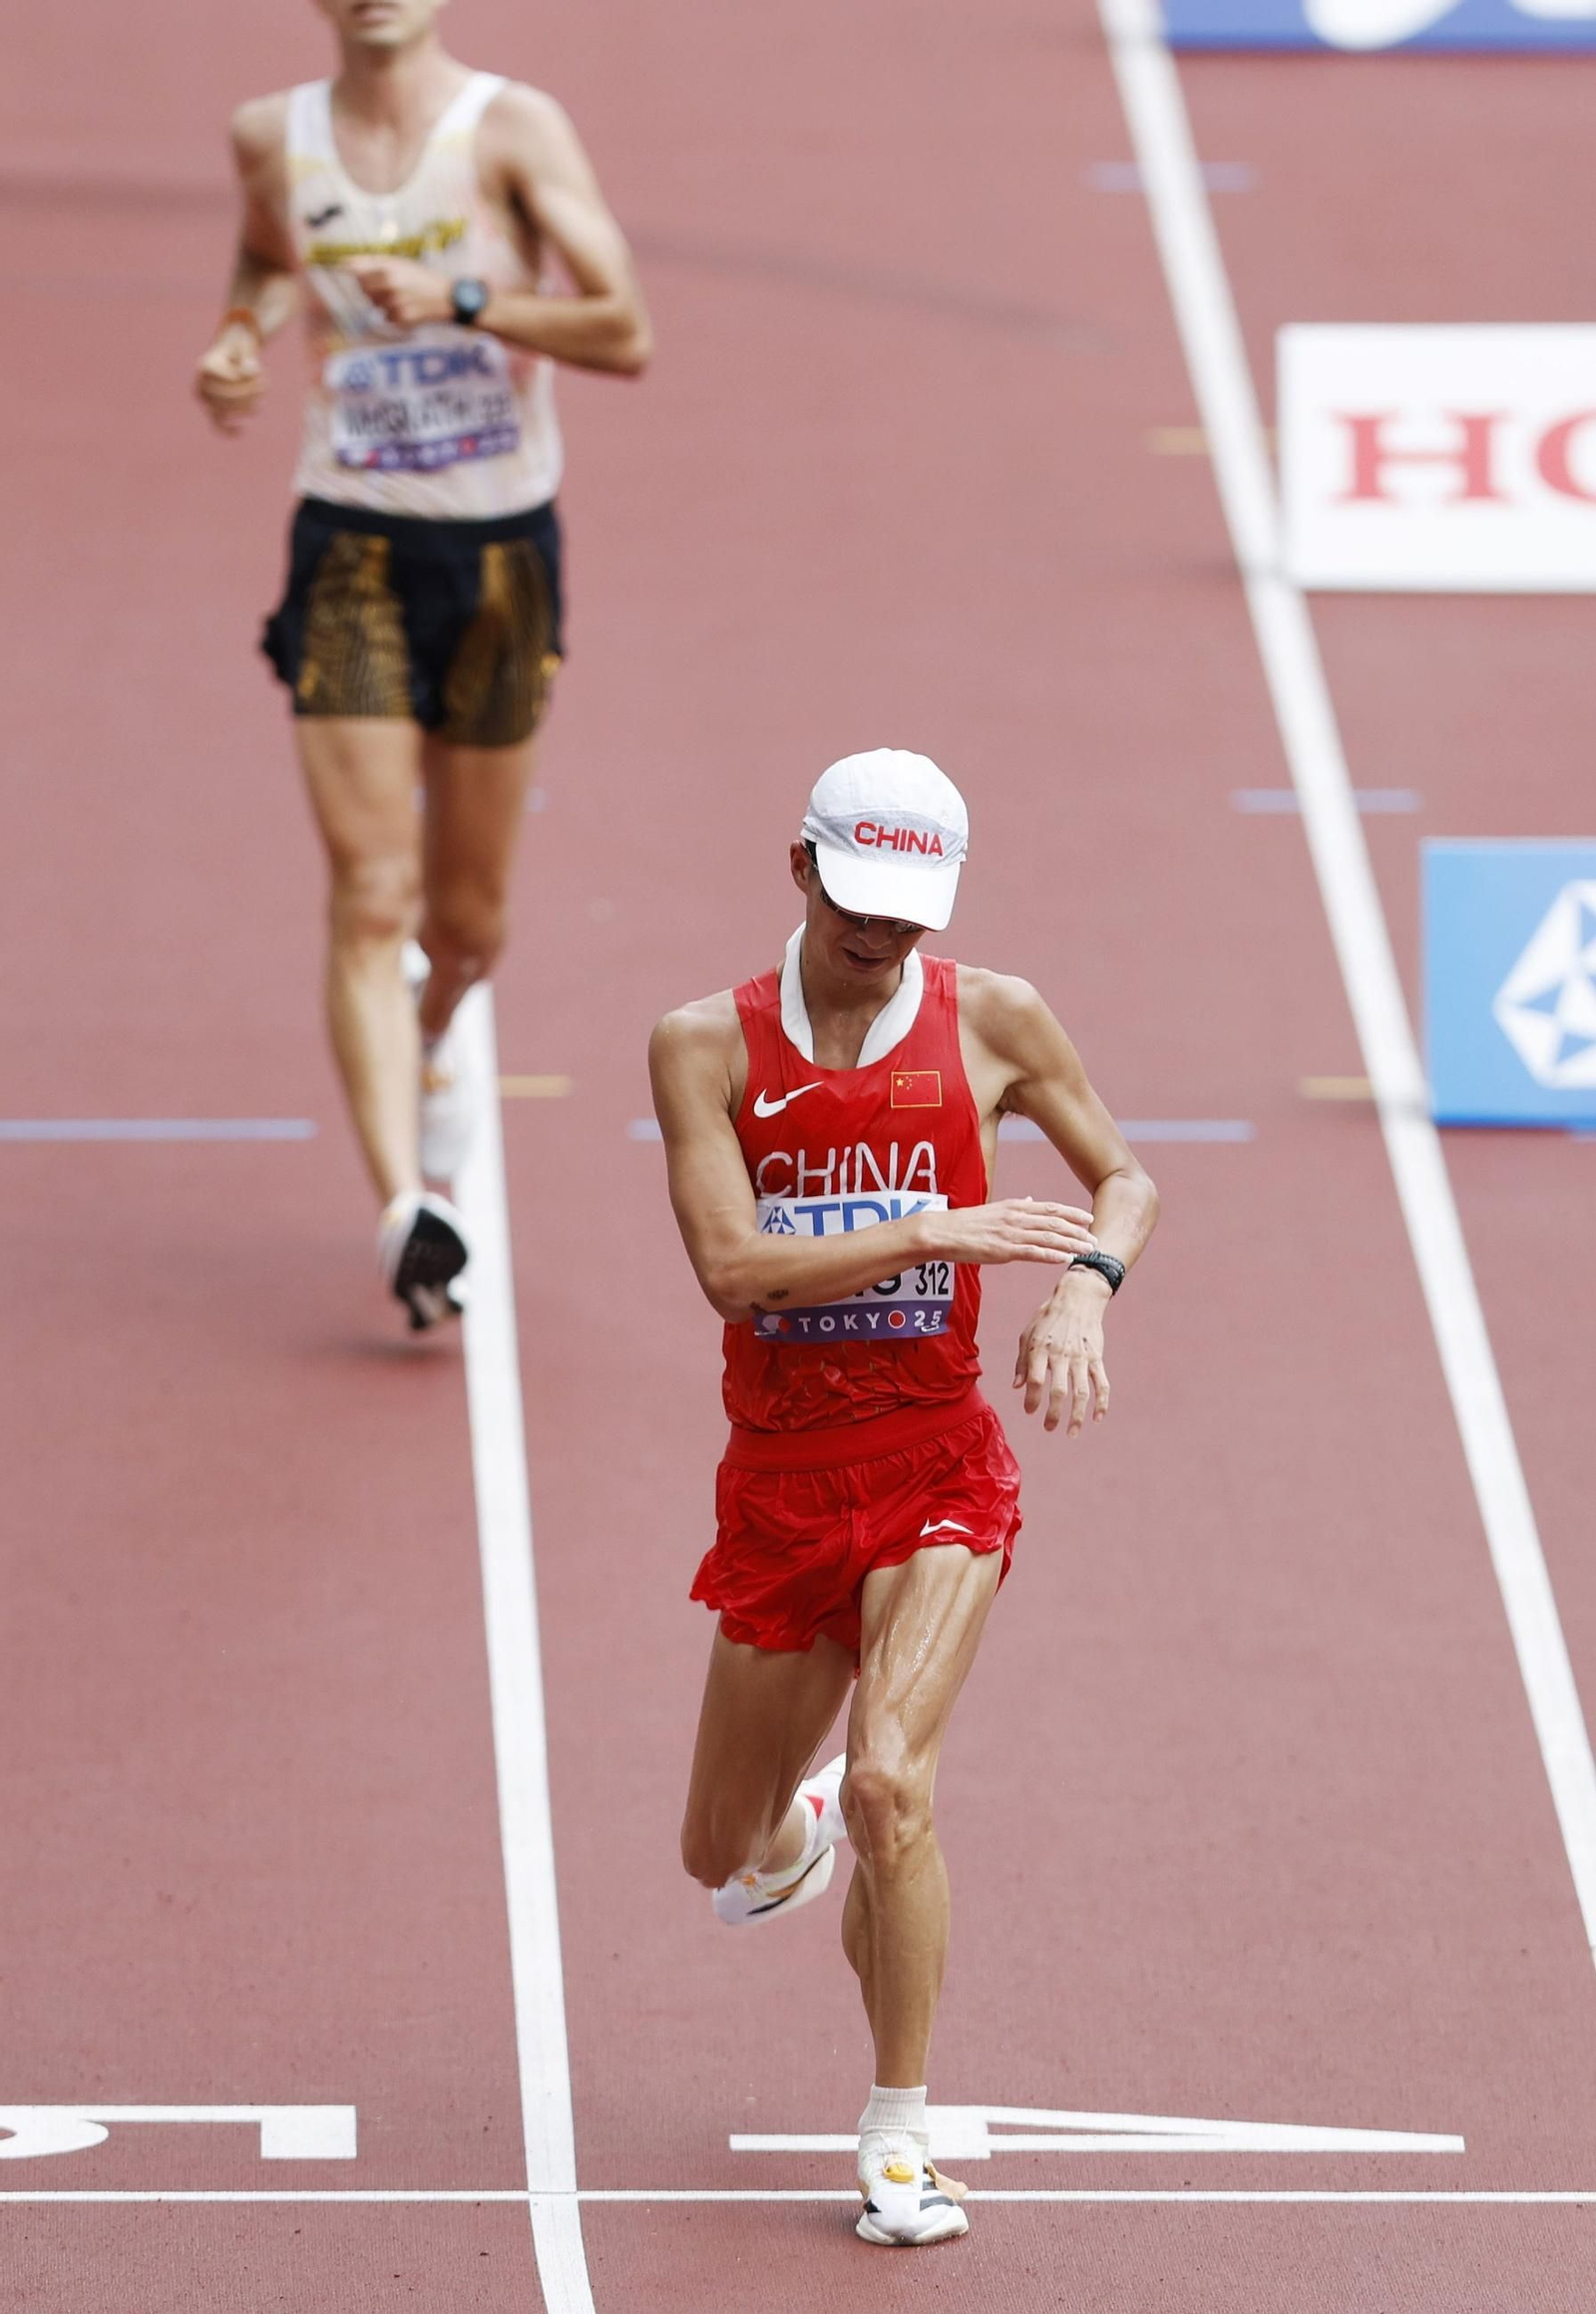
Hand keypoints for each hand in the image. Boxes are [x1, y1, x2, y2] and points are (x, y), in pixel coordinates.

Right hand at [195, 323, 264, 432]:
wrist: (233, 353)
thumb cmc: (239, 348)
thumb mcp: (245, 346)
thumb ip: (248, 358)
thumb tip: (249, 372)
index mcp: (206, 366)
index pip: (228, 380)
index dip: (243, 379)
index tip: (252, 369)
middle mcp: (202, 384)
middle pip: (227, 397)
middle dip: (250, 391)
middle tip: (265, 381)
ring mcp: (206, 400)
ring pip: (226, 412)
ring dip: (249, 405)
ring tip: (262, 391)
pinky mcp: (213, 410)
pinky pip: (217, 425)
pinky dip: (228, 430)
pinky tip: (241, 430)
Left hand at [346, 257, 453, 328]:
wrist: (448, 298)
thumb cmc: (422, 278)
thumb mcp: (402, 263)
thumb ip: (375, 263)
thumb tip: (345, 264)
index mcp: (388, 266)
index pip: (354, 268)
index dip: (349, 270)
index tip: (344, 271)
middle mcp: (389, 283)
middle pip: (362, 288)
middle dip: (369, 289)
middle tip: (387, 288)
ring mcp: (394, 302)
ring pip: (374, 305)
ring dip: (383, 303)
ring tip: (401, 298)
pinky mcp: (401, 319)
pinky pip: (387, 318)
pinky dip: (394, 316)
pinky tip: (408, 309)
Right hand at [936, 1197, 1097, 1267]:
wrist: (942, 1232)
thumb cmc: (966, 1223)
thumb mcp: (994, 1209)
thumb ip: (1016, 1207)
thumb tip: (1030, 1201)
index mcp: (1015, 1206)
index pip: (1051, 1208)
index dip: (1073, 1213)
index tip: (1090, 1219)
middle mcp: (1017, 1217)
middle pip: (1056, 1222)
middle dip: (1079, 1231)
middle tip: (1097, 1239)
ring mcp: (1011, 1233)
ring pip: (1049, 1237)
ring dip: (1072, 1244)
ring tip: (1088, 1250)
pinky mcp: (1003, 1250)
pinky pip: (1033, 1252)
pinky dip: (1052, 1255)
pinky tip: (1066, 1259)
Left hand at [1013, 1271, 1111, 1435]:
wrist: (1078, 1298)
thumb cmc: (1048, 1317)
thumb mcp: (1027, 1334)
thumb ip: (1022, 1362)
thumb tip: (1017, 1387)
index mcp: (1040, 1349)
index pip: (1036, 1381)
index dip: (1032, 1400)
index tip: (1030, 1412)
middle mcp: (1061, 1355)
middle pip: (1058, 1392)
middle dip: (1053, 1415)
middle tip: (1048, 1428)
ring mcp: (1081, 1358)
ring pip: (1081, 1393)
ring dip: (1076, 1416)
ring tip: (1071, 1433)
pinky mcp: (1096, 1358)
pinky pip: (1102, 1384)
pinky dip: (1102, 1404)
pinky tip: (1097, 1419)